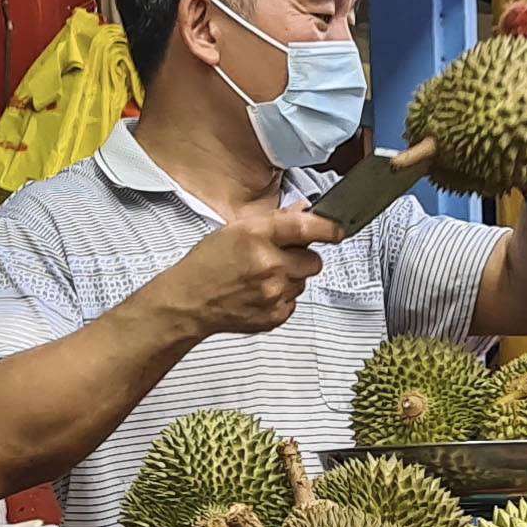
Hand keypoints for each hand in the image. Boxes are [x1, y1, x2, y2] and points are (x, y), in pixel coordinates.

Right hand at [154, 203, 339, 338]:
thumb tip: (302, 211)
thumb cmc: (207, 265)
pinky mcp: (275, 315)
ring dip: (291, 278)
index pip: (307, 227)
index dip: (328, 228)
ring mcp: (274, 293)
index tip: (337, 230)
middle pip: (314, 260)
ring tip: (262, 277)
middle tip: (280, 258)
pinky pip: (294, 302)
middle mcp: (269, 265)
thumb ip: (275, 220)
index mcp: (258, 236)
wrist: (189, 302)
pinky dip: (282, 297)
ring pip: (304, 282)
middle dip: (302, 257)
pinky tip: (260, 292)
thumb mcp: (235, 229)